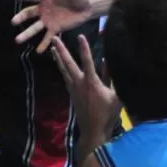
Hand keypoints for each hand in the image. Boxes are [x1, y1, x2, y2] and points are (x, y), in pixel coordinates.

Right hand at [12, 0, 94, 51]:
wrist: (85, 7)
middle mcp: (44, 9)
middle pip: (29, 13)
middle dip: (20, 17)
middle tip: (13, 21)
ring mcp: (48, 20)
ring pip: (35, 27)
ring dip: (26, 34)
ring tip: (17, 40)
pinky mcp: (55, 28)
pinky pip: (48, 37)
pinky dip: (43, 44)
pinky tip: (39, 51)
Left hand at [50, 33, 121, 147]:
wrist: (94, 131)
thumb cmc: (107, 113)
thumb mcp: (115, 95)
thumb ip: (110, 77)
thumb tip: (107, 61)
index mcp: (92, 82)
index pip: (88, 61)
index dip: (84, 48)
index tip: (81, 36)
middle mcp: (79, 83)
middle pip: (68, 64)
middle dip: (62, 50)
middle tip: (54, 39)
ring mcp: (73, 89)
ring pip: (64, 70)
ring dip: (58, 58)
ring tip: (52, 48)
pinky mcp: (72, 94)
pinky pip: (65, 77)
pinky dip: (62, 69)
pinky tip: (60, 65)